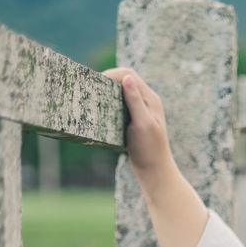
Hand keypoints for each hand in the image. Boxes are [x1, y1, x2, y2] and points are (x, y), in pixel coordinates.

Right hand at [102, 67, 176, 184]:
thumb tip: (127, 77)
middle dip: (108, 81)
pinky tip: (100, 111)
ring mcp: (141, 111)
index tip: (96, 82)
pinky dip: (109, 104)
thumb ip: (135, 100)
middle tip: (90, 89)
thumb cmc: (149, 149)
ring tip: (92, 98)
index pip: (129, 75)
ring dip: (107, 93)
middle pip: (124, 81)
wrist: (154, 171)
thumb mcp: (142, 123)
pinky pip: (120, 106)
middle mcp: (147, 102)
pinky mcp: (134, 121)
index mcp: (151, 99)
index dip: (112, 74)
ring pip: (121, 93)